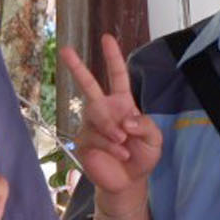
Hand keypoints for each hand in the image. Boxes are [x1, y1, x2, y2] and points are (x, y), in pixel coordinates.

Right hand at [59, 35, 162, 208]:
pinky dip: (112, 147)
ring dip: (113, 131)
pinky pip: (96, 137)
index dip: (112, 57)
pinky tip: (121, 154)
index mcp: (121, 103)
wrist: (129, 181)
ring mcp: (90, 125)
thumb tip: (125, 120)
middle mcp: (103, 110)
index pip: (116, 76)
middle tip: (65, 50)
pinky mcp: (83, 141)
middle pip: (87, 84)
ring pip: (97, 116)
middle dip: (76, 66)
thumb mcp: (155, 138)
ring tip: (124, 145)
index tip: (106, 38)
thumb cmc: (142, 156)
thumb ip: (145, 125)